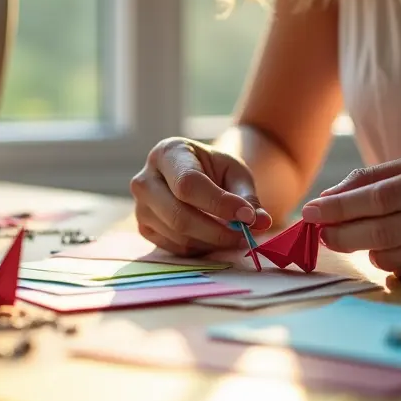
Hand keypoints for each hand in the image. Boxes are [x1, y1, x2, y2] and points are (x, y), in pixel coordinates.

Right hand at [130, 137, 272, 255]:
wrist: (195, 174)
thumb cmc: (215, 170)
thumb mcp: (235, 173)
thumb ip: (247, 196)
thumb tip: (260, 221)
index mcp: (168, 152)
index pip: (188, 184)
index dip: (218, 204)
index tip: (247, 216)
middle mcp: (145, 178)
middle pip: (179, 215)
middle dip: (217, 231)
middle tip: (245, 236)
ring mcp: (140, 205)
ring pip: (178, 236)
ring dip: (212, 242)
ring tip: (234, 235)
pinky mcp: (144, 227)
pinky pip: (175, 247)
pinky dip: (200, 247)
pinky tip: (213, 236)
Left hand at [301, 155, 400, 280]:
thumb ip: (381, 176)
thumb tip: (331, 196)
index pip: (379, 197)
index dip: (339, 206)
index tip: (310, 210)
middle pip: (379, 231)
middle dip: (340, 233)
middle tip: (318, 230)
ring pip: (389, 256)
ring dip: (364, 248)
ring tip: (361, 235)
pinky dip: (389, 261)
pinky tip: (392, 248)